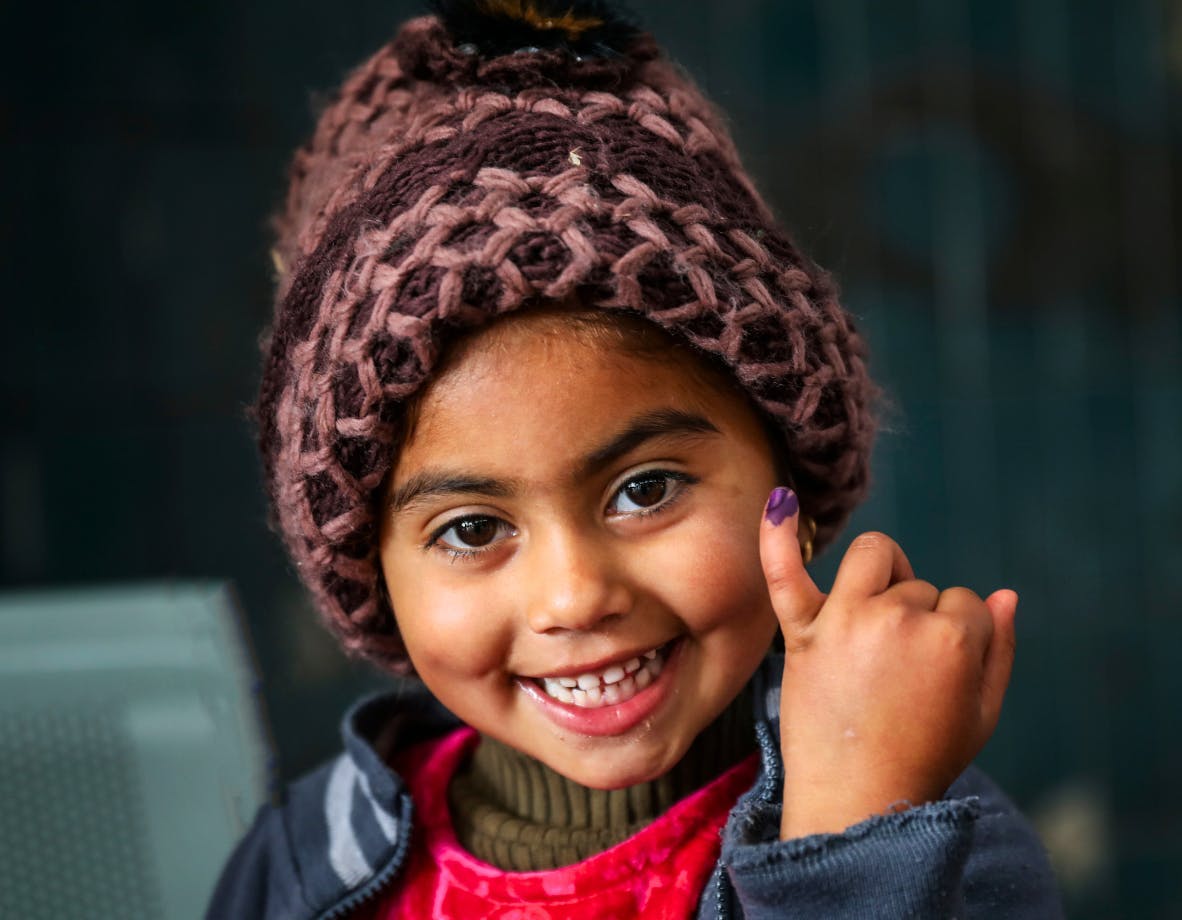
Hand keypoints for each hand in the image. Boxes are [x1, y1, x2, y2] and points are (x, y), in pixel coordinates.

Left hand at [759, 488, 1017, 838]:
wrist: (856, 801)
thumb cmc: (925, 758)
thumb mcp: (984, 712)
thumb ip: (999, 648)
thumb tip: (1004, 593)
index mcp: (952, 638)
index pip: (963, 602)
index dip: (955, 639)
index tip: (937, 679)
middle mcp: (899, 617)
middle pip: (920, 586)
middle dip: (919, 620)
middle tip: (900, 675)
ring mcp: (846, 621)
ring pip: (874, 556)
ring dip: (882, 575)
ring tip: (874, 612)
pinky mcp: (802, 632)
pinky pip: (784, 571)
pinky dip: (778, 534)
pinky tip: (780, 500)